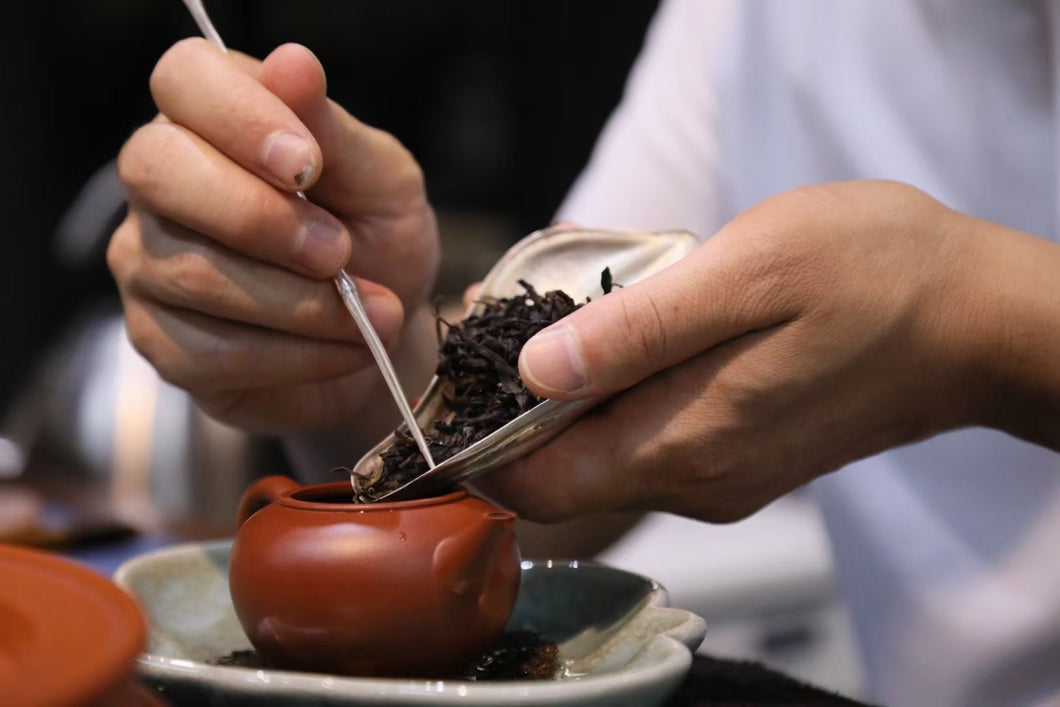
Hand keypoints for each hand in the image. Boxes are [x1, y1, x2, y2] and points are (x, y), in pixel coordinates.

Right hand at [108, 40, 438, 431]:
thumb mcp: (382, 183)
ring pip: (194, 275)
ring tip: (373, 310)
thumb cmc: (377, 242)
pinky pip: (213, 351)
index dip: (240, 116)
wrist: (381, 338)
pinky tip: (345, 348)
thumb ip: (335, 132)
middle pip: (156, 170)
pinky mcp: (160, 340)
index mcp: (213, 119)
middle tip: (339, 251)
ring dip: (303, 303)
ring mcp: (148, 262)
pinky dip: (299, 355)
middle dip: (261, 218)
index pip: (184, 79)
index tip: (308, 165)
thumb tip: (293, 63)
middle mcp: (162, 183)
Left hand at [476, 180, 1059, 521]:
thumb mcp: (750, 273)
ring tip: (572, 300)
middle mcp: (695, 480)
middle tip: (515, 304)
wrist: (974, 322)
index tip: (468, 361)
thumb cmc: (874, 276)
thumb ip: (637, 331)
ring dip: (572, 384)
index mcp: (685, 444)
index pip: (535, 485)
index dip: (480, 433)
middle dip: (518, 396)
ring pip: (602, 449)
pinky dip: (620, 386)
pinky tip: (635, 323)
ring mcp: (720, 476)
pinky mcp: (740, 456)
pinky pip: (649, 434)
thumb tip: (534, 369)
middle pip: (560, 468)